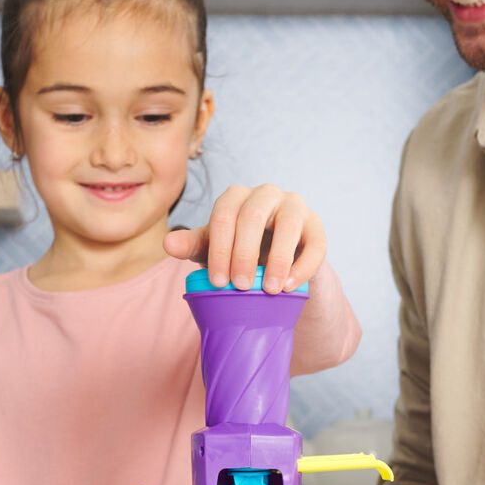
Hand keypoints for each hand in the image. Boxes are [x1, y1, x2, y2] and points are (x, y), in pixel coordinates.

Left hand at [163, 184, 326, 293]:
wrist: (275, 265)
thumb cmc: (239, 253)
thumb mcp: (215, 251)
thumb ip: (193, 246)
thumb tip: (168, 244)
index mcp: (236, 196)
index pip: (224, 215)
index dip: (219, 248)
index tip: (219, 281)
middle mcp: (266, 194)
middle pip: (252, 217)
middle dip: (244, 254)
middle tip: (239, 286)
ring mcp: (294, 207)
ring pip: (288, 225)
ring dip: (278, 259)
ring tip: (269, 289)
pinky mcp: (316, 227)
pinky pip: (315, 244)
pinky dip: (302, 267)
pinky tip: (289, 287)